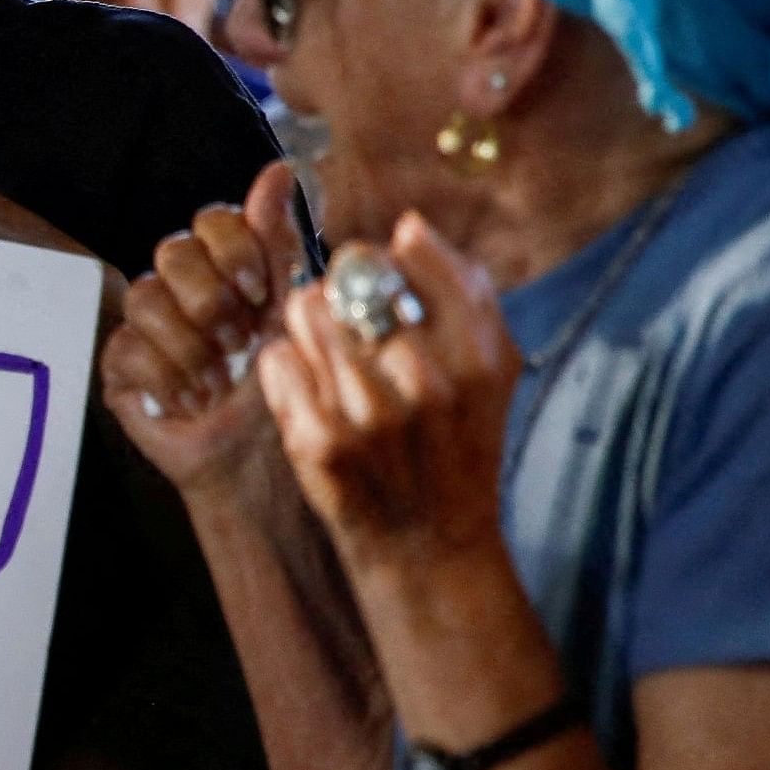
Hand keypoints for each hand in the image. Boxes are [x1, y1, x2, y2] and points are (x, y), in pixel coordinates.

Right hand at [103, 160, 301, 490]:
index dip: (234, 251)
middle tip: (236, 342)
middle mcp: (185, 289)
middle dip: (212, 301)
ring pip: (146, 296)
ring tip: (216, 381)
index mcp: (230, 269)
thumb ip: (280, 240)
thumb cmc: (286, 392)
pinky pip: (128, 347)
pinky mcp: (122, 364)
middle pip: (172, 250)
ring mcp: (149, 326)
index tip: (259, 292)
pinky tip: (189, 401)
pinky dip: (167, 380)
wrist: (258, 462)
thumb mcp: (294, 309)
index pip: (212, 220)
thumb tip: (280, 168)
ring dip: (192, 348)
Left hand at [256, 213, 516, 576]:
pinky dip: (285, 367)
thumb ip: (465, 294)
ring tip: (329, 357)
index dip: (386, 255)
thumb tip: (411, 226)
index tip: (383, 273)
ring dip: (309, 326)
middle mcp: (428, 382)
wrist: (428, 542)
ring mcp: (370, 413)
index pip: (414, 257)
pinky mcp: (318, 438)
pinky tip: (309, 391)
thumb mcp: (492, 372)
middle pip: (350, 279)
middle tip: (349, 323)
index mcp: (480, 357)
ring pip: (306, 312)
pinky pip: (277, 357)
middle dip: (342, 292)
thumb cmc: (455, 444)